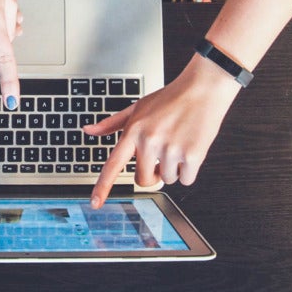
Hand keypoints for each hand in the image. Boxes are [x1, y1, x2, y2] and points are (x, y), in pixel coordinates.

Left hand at [84, 55, 241, 208]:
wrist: (203, 88)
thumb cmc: (170, 98)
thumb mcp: (137, 107)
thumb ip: (112, 123)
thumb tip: (88, 130)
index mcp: (134, 131)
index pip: (113, 164)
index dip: (103, 186)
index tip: (95, 203)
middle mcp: (150, 141)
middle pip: (143, 180)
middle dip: (152, 174)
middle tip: (161, 157)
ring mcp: (171, 149)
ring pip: (167, 179)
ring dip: (173, 169)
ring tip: (178, 144)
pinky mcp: (192, 155)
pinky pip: (186, 180)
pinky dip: (189, 170)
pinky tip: (190, 148)